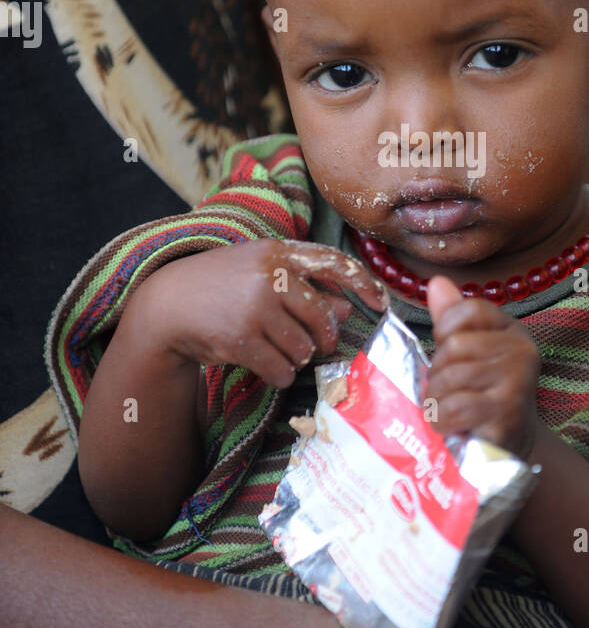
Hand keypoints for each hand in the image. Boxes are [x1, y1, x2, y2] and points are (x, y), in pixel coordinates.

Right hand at [126, 238, 388, 388]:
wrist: (167, 304)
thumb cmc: (222, 288)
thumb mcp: (262, 277)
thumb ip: (306, 290)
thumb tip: (349, 309)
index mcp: (279, 252)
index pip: (335, 263)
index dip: (364, 284)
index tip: (382, 304)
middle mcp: (271, 275)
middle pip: (322, 319)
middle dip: (322, 339)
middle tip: (315, 346)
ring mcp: (256, 306)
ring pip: (303, 348)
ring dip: (295, 359)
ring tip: (276, 351)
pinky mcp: (242, 338)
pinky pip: (282, 369)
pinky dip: (280, 375)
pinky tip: (268, 367)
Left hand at [425, 276, 540, 459]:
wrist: (506, 448)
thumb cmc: (481, 398)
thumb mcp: (468, 355)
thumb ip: (451, 320)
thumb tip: (436, 281)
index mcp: (512, 331)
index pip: (469, 309)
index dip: (445, 329)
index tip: (445, 353)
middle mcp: (523, 351)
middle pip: (455, 345)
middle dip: (437, 373)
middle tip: (445, 392)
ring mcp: (518, 381)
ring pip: (451, 376)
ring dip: (436, 400)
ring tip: (445, 411)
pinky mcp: (507, 413)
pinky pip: (456, 407)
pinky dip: (441, 420)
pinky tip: (449, 427)